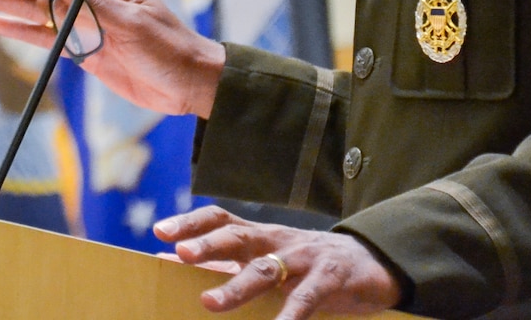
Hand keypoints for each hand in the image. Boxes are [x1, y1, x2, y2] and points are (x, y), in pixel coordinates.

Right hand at [0, 0, 225, 117]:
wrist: (192, 86)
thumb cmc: (170, 49)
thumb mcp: (130, 25)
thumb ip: (88, 6)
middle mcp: (93, 2)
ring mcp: (88, 27)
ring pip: (39, 14)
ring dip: (8, 6)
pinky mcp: (87, 52)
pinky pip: (49, 39)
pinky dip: (24, 32)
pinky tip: (0, 25)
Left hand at [154, 206, 401, 317]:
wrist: (370, 263)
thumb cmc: (306, 264)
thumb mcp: (264, 258)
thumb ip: (221, 262)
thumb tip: (168, 260)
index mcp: (258, 235)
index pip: (220, 219)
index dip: (190, 223)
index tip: (159, 231)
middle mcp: (277, 241)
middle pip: (238, 238)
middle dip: (208, 245)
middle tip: (181, 254)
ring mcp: (303, 259)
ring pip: (265, 270)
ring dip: (236, 286)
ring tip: (209, 303)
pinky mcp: (329, 280)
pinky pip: (305, 300)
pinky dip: (289, 317)